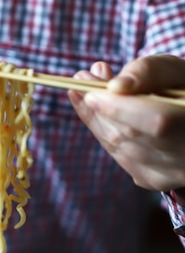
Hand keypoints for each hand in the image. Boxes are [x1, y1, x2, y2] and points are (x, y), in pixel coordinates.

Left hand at [68, 55, 184, 194]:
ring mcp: (170, 175)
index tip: (89, 91)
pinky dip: (105, 136)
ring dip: (98, 123)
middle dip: (100, 112)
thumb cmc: (182, 89)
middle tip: (78, 87)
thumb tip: (114, 86)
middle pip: (132, 137)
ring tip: (84, 96)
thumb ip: (146, 73)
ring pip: (121, 150)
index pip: (157, 122)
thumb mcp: (172, 72)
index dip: (120, 108)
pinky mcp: (155, 181)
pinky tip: (97, 117)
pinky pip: (121, 158)